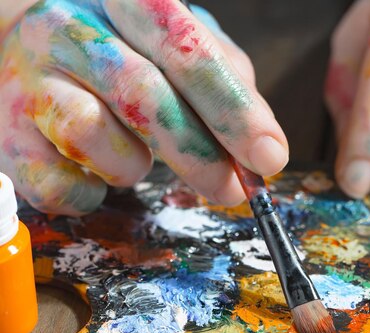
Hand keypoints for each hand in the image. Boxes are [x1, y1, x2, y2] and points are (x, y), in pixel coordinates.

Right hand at [0, 0, 287, 214]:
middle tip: (234, 190)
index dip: (232, 108)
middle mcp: (67, 28)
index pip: (186, 49)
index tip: (270, 157)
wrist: (26, 50)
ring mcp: (29, 79)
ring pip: (91, 135)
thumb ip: (226, 79)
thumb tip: (263, 140)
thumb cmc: (123, 49)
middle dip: (199, 153)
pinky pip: (59, 186)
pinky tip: (97, 173)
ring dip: (131, 164)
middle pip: (144, 94)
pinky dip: (92, 193)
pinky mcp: (7, 137)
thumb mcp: (178, 42)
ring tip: (136, 155)